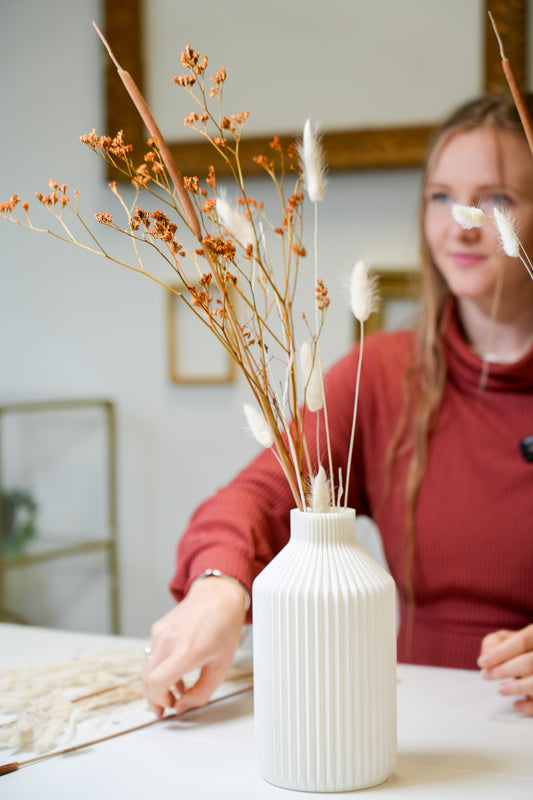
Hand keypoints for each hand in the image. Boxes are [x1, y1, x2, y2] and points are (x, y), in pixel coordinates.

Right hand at [143, 575, 247, 716]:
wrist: (218, 596)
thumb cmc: (224, 627)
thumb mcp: (221, 666)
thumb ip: (201, 692)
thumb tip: (182, 706)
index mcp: (186, 651)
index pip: (156, 683)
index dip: (158, 701)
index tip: (168, 707)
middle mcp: (169, 640)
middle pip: (147, 679)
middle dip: (155, 697)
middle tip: (167, 706)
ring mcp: (161, 632)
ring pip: (149, 667)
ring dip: (159, 683)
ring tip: (178, 687)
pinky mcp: (158, 628)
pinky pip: (153, 654)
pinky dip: (160, 667)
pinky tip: (177, 669)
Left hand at [478, 624, 532, 715]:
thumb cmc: (521, 649)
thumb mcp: (507, 639)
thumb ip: (494, 642)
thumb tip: (486, 655)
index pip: (522, 641)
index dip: (501, 652)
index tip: (482, 662)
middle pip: (529, 662)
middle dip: (504, 670)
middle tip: (485, 675)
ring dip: (517, 688)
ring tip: (500, 689)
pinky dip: (529, 706)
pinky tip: (516, 704)